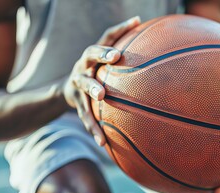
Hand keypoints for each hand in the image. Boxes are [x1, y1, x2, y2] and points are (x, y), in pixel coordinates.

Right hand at [63, 16, 140, 145]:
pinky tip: (103, 143)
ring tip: (101, 95)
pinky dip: (93, 128)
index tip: (134, 22)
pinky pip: (84, 114)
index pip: (106, 37)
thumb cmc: (96, 74)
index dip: (118, 30)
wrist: (67, 91)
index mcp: (94, 55)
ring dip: (92, 88)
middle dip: (101, 54)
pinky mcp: (76, 102)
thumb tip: (153, 43)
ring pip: (83, 84)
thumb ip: (125, 56)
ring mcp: (77, 83)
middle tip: (114, 56)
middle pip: (89, 55)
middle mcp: (83, 65)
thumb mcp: (106, 65)